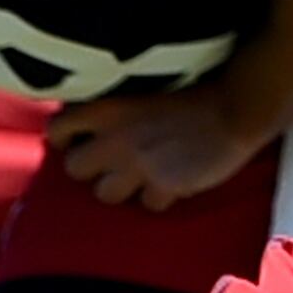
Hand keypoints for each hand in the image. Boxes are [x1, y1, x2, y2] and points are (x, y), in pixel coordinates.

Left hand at [46, 86, 259, 209]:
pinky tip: (170, 183)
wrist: (235, 107)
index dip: (64, 138)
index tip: (75, 141)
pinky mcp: (165, 186)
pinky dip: (158, 197)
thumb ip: (116, 106)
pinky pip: (148, 204)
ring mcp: (139, 166)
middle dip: (89, 169)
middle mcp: (116, 138)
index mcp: (108, 108)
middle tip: (109, 164)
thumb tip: (95, 120)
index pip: (57, 129)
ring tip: (139, 177)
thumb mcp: (143, 88)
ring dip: (121, 188)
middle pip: (74, 168)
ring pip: (105, 194)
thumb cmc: (195, 90)